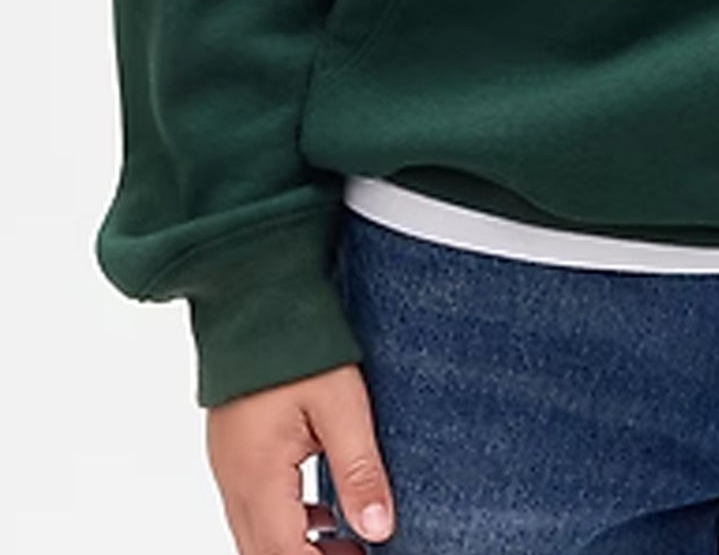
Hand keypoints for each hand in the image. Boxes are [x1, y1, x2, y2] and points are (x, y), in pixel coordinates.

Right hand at [206, 363, 395, 552]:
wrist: (254, 299)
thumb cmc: (294, 344)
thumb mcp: (341, 405)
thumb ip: (359, 470)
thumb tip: (378, 527)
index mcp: (258, 476)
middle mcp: (235, 479)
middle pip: (266, 553)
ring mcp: (229, 466)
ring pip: (257, 534)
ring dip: (299, 548)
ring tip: (350, 544)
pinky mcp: (234, 450)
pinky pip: (254, 506)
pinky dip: (288, 522)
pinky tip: (323, 512)